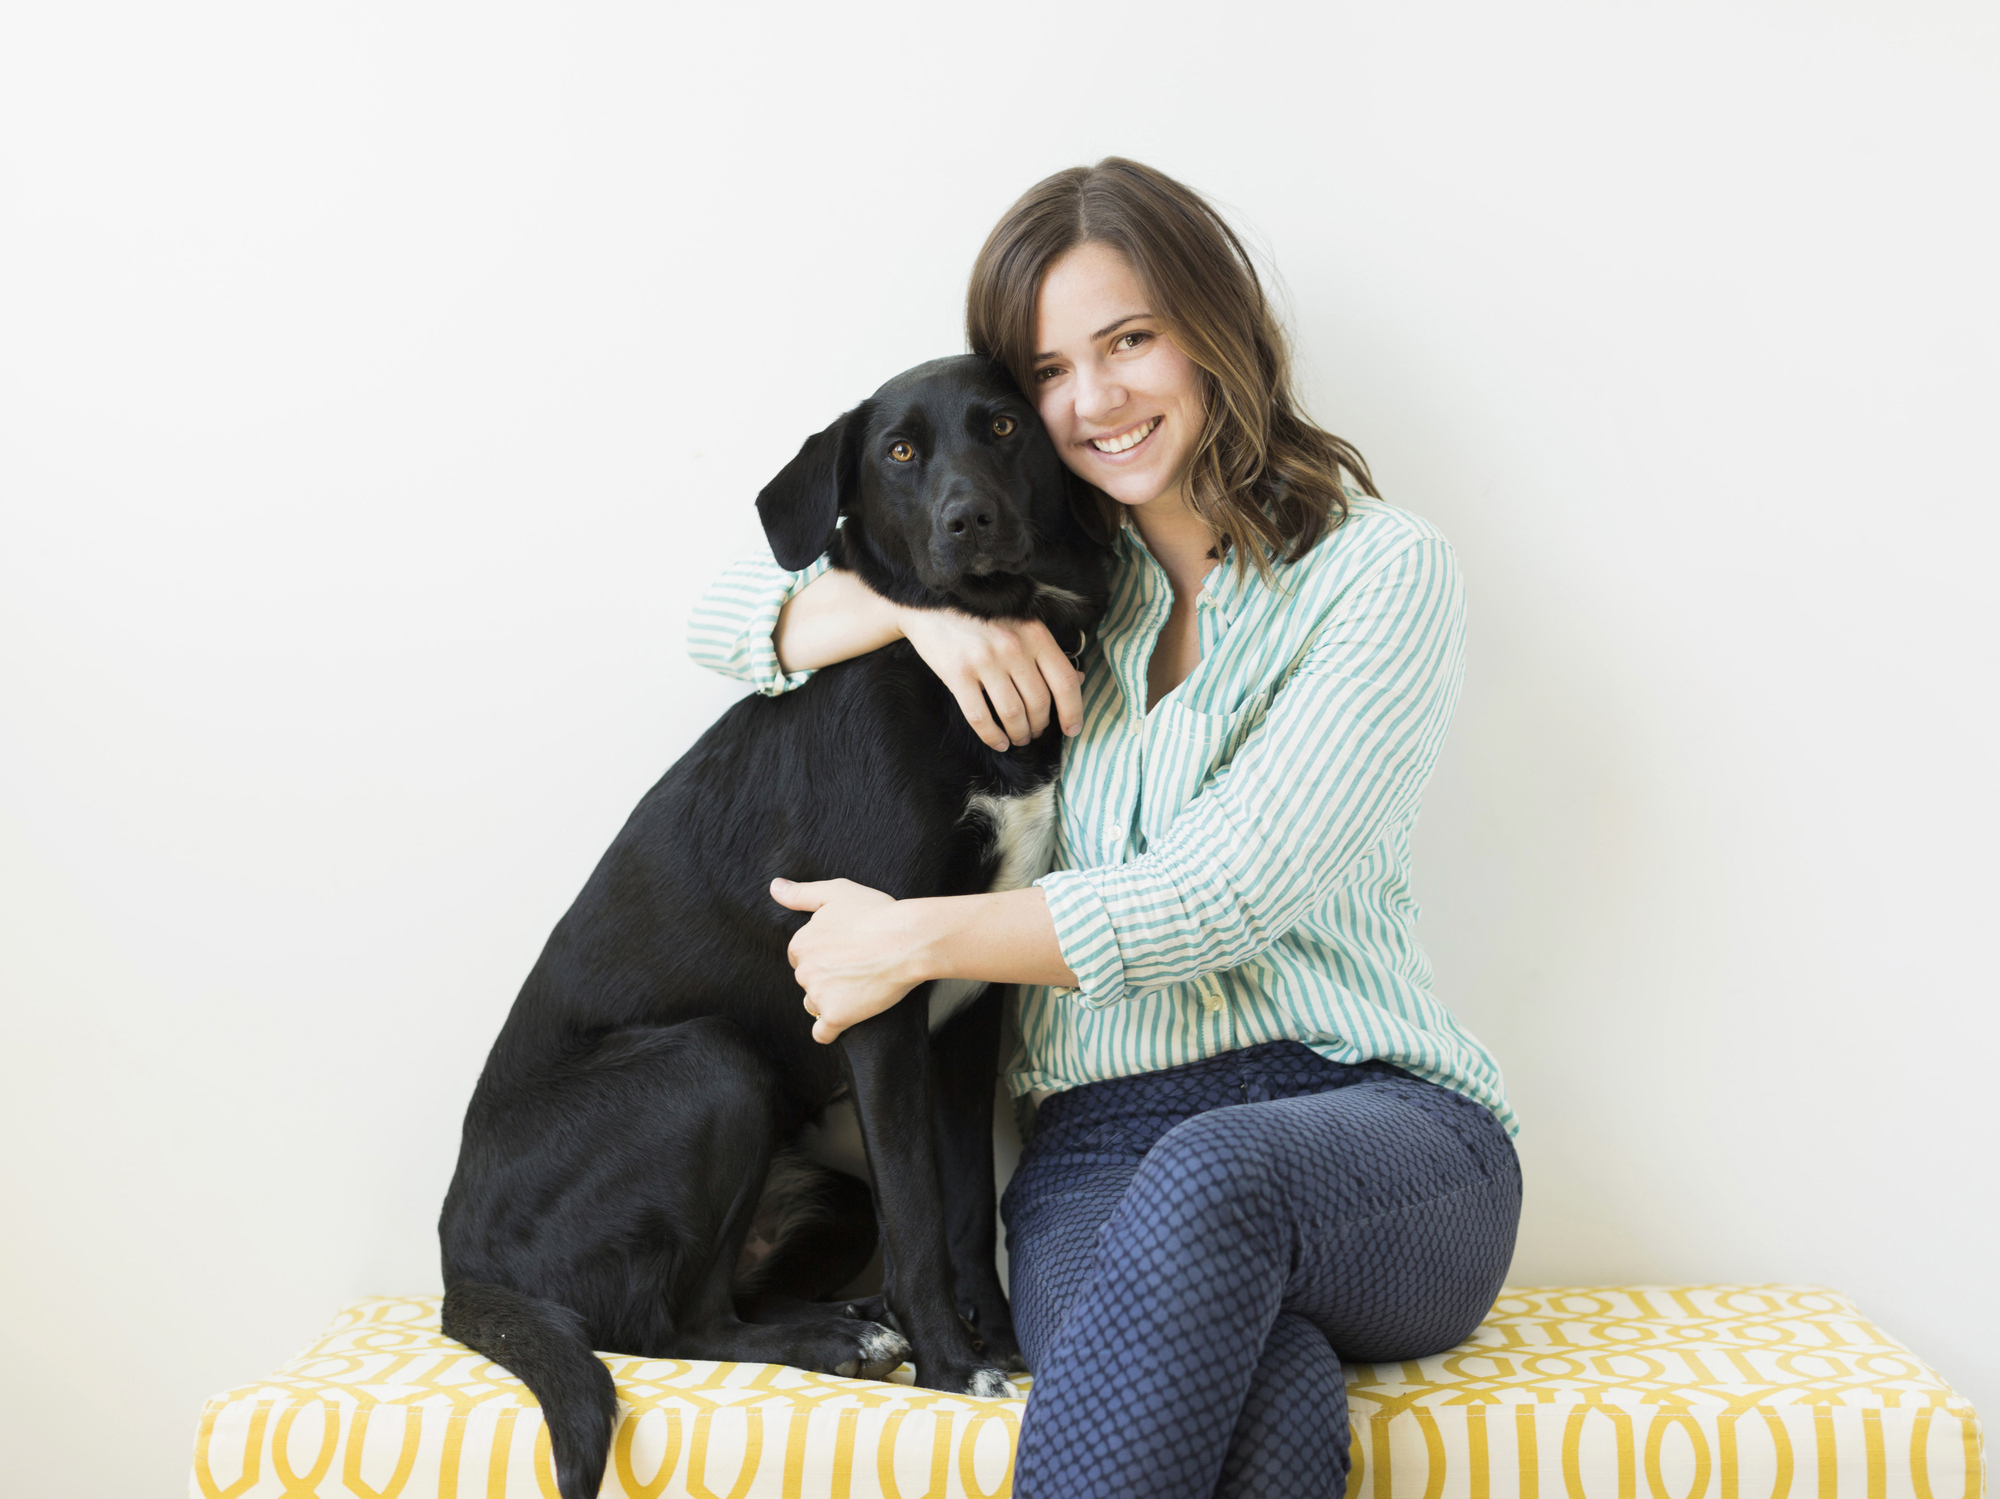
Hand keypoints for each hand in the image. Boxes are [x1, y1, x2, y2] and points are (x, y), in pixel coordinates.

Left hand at [771, 877, 924, 1043]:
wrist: (907, 940)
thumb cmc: (876, 912)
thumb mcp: (836, 892)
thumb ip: (801, 894)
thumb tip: (773, 887)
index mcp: (801, 944)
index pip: (801, 956)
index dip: (823, 953)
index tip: (844, 950)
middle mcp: (803, 971)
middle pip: (809, 980)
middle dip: (826, 976)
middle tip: (856, 966)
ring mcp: (818, 995)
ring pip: (816, 1004)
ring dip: (832, 1000)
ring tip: (860, 987)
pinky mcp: (836, 1016)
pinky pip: (822, 1033)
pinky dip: (830, 1030)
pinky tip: (843, 1020)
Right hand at [894, 606, 1083, 751]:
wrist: (931, 606)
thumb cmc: (983, 618)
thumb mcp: (1022, 626)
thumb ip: (1048, 653)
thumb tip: (1080, 680)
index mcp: (1034, 634)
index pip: (1065, 681)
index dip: (1073, 711)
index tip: (1072, 728)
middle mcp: (1013, 646)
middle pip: (1039, 702)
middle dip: (1040, 725)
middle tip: (1035, 731)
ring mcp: (984, 660)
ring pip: (1013, 714)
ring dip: (1019, 733)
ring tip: (1018, 737)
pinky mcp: (958, 673)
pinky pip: (981, 717)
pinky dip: (992, 736)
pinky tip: (998, 741)